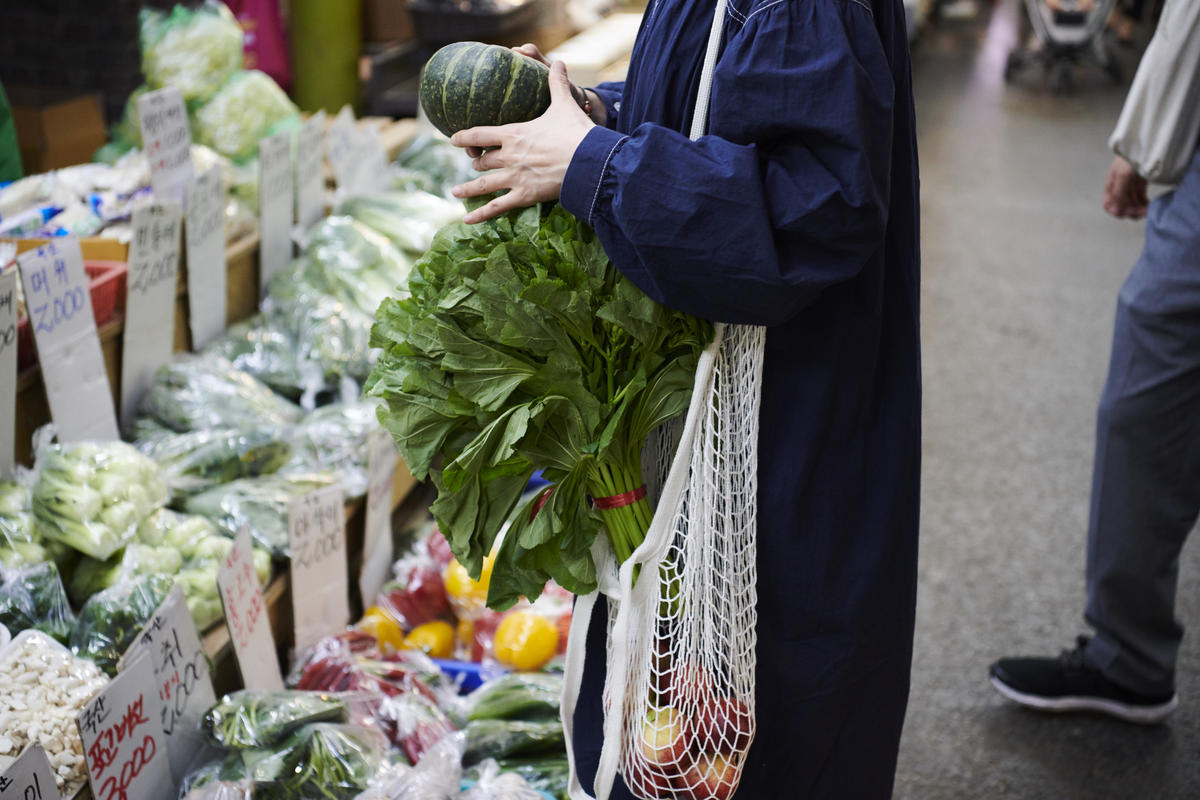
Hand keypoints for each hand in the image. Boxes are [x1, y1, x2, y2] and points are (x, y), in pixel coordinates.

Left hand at [450, 61, 593, 223]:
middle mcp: (509, 156)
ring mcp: (514, 178)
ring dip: (468, 188)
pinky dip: (480, 215)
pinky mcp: (524, 196)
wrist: (589, 161)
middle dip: (478, 163)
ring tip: (455, 192)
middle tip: (475, 165)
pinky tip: (466, 221)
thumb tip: (558, 62)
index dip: (464, 137)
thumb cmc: (577, 133)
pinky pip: (496, 207)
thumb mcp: (565, 105)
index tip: (453, 139)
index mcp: (514, 134)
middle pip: (484, 161)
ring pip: (483, 184)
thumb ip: (557, 84)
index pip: (480, 134)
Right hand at [1103, 156, 1148, 218]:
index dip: (1116, 211)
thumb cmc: (1131, 158)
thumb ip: (1118, 194)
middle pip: (1122, 205)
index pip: (1109, 204)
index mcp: (1111, 185)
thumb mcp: (1123, 176)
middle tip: (1143, 213)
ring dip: (1139, 208)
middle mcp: (1119, 186)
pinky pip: (1140, 197)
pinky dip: (1144, 203)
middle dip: (1131, 211)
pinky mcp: (1140, 183)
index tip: (1127, 213)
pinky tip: (1149, 205)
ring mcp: (1130, 185)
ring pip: (1132, 202)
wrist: (1146, 144)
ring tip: (1148, 210)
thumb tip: (1115, 211)